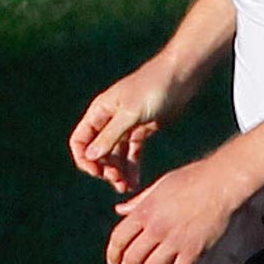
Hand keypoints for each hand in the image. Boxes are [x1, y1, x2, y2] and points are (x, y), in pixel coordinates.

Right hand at [70, 58, 193, 194]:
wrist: (183, 75)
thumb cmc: (154, 87)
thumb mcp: (131, 113)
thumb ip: (110, 135)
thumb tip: (90, 156)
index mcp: (100, 111)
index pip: (80, 140)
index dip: (85, 159)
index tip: (99, 172)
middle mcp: (110, 119)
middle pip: (98, 151)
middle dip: (105, 169)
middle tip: (118, 182)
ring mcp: (127, 125)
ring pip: (115, 155)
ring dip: (118, 172)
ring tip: (128, 187)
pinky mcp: (143, 129)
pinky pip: (132, 153)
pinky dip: (132, 167)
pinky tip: (136, 182)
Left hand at [106, 154, 254, 263]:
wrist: (222, 182)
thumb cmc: (193, 178)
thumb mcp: (161, 185)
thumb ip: (139, 200)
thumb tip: (120, 209)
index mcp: (146, 210)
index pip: (119, 238)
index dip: (113, 253)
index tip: (113, 262)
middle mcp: (156, 228)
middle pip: (132, 258)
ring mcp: (174, 240)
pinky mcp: (192, 249)